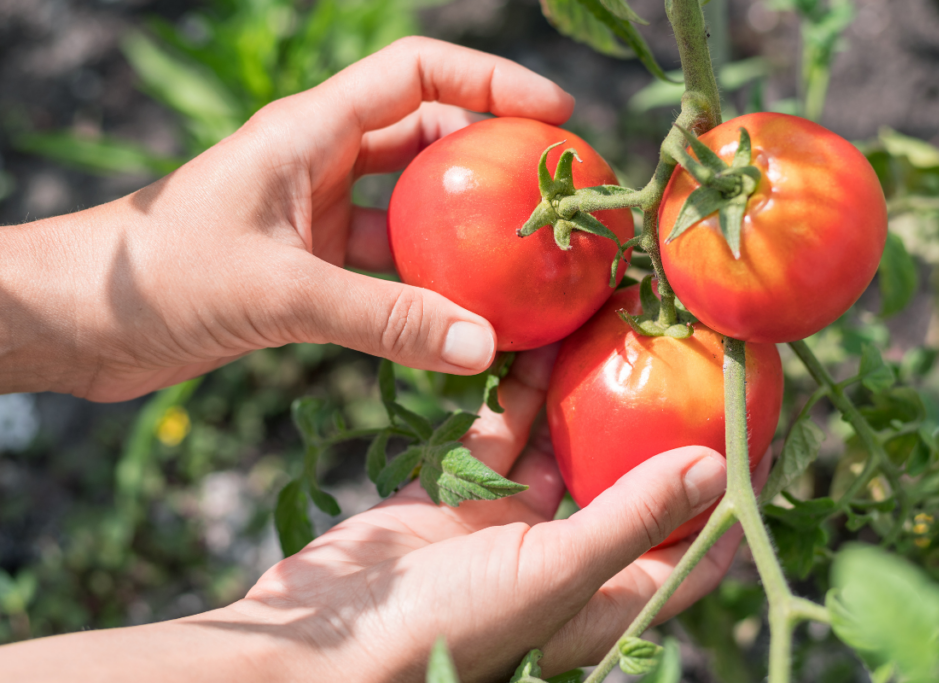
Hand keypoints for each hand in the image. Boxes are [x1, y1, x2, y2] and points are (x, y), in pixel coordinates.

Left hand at [0, 37, 574, 400]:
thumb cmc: (158, 280)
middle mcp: (319, 163)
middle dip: (490, 157)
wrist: (79, 323)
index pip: (418, 73)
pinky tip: (461, 320)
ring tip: (523, 260)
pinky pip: (385, 268)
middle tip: (551, 192)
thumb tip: (483, 348)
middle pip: (427, 138)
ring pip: (410, 210)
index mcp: (310, 131)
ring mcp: (315, 216)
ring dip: (460, 231)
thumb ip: (383, 320)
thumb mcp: (280, 292)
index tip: (555, 114)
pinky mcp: (307, 268)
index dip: (491, 81)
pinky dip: (424, 289)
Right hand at [228, 346, 767, 681]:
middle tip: (689, 365)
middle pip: (626, 490)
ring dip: (583, 401)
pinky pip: (497, 437)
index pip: (688, 553)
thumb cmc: (449, 626)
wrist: (325, 634)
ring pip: (559, 451)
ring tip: (616, 337)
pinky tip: (538, 344)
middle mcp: (561, 562)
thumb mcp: (553, 574)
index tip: (762, 438)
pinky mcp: (456, 496)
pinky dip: (514, 397)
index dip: (728, 502)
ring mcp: (506, 528)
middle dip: (655, 432)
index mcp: (599, 600)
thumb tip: (716, 468)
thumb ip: (630, 520)